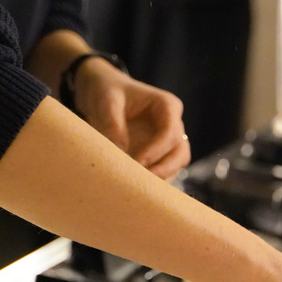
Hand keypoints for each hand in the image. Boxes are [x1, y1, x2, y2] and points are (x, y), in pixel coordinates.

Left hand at [71, 61, 189, 178]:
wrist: (101, 93)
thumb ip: (113, 124)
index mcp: (166, 107)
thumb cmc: (106, 92)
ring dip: (160, 178)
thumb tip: (121, 151)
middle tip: (143, 182)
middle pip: (181, 152)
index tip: (137, 162)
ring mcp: (165, 141)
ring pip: (175, 165)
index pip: (171, 133)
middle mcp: (172, 124)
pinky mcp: (155, 153)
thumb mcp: (106, 102)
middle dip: (164, 169)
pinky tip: (136, 190)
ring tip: (138, 189)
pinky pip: (162, 171)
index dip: (156, 151)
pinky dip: (152, 182)